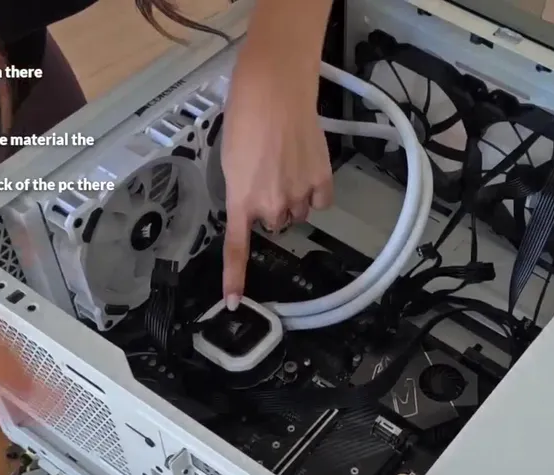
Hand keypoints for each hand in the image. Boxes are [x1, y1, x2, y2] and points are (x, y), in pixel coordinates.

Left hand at [219, 43, 332, 306]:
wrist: (276, 93)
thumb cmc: (246, 119)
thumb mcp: (232, 160)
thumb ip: (242, 191)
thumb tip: (257, 205)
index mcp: (241, 200)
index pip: (236, 248)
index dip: (235, 278)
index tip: (233, 303)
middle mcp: (270, 205)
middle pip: (274, 221)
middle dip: (273, 204)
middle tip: (269, 172)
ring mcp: (298, 195)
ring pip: (298, 211)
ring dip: (295, 196)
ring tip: (288, 162)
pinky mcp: (322, 182)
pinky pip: (320, 200)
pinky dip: (316, 189)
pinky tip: (308, 165)